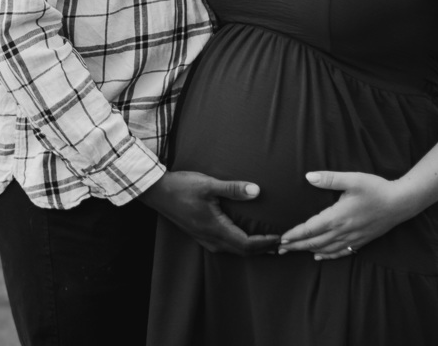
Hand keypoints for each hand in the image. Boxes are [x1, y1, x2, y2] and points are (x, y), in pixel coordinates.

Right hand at [139, 171, 278, 255]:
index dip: (265, 243)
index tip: (281, 237)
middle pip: (242, 252)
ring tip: (266, 243)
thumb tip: (257, 191)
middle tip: (280, 244)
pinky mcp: (199, 234)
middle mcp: (210, 238)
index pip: (246, 244)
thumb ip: (233, 189)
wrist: (156, 192)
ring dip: (251, 249)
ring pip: (233, 250)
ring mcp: (203, 238)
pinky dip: (239, 245)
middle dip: (262, 250)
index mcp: (215, 228)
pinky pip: (224, 246)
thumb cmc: (181, 187)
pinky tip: (243, 237)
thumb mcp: (208, 184)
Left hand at [278, 171, 417, 259]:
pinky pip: (341, 252)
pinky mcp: (361, 240)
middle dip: (296, 246)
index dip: (294, 235)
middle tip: (279, 249)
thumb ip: (329, 179)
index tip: (281, 239)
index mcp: (337, 216)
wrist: (401, 203)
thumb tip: (308, 176)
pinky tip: (319, 256)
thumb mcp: (353, 179)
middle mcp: (343, 230)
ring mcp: (352, 238)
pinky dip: (328, 255)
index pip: (310, 229)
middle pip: (314, 242)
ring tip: (293, 252)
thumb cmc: (376, 189)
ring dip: (308, 250)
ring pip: (326, 248)